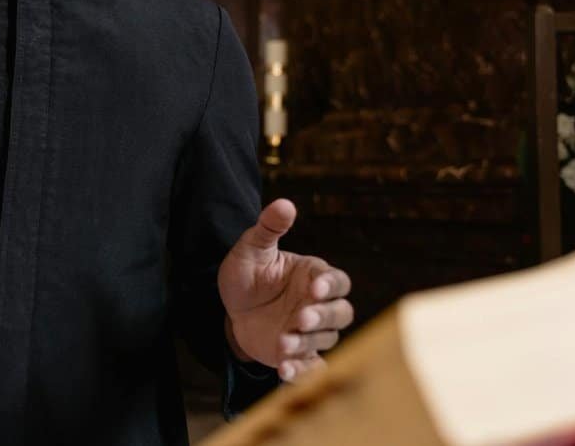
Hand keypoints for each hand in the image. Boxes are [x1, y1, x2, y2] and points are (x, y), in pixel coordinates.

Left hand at [218, 199, 352, 382]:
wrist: (232, 310)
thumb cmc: (246, 275)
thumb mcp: (251, 249)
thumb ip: (268, 229)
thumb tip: (285, 203)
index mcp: (314, 275)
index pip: (337, 280)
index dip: (330, 285)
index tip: (314, 288)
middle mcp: (318, 304)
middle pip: (342, 312)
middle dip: (323, 316)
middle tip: (300, 317)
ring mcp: (311, 331)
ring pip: (326, 339)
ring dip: (307, 342)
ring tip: (282, 342)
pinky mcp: (301, 354)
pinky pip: (312, 366)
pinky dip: (303, 372)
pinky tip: (284, 371)